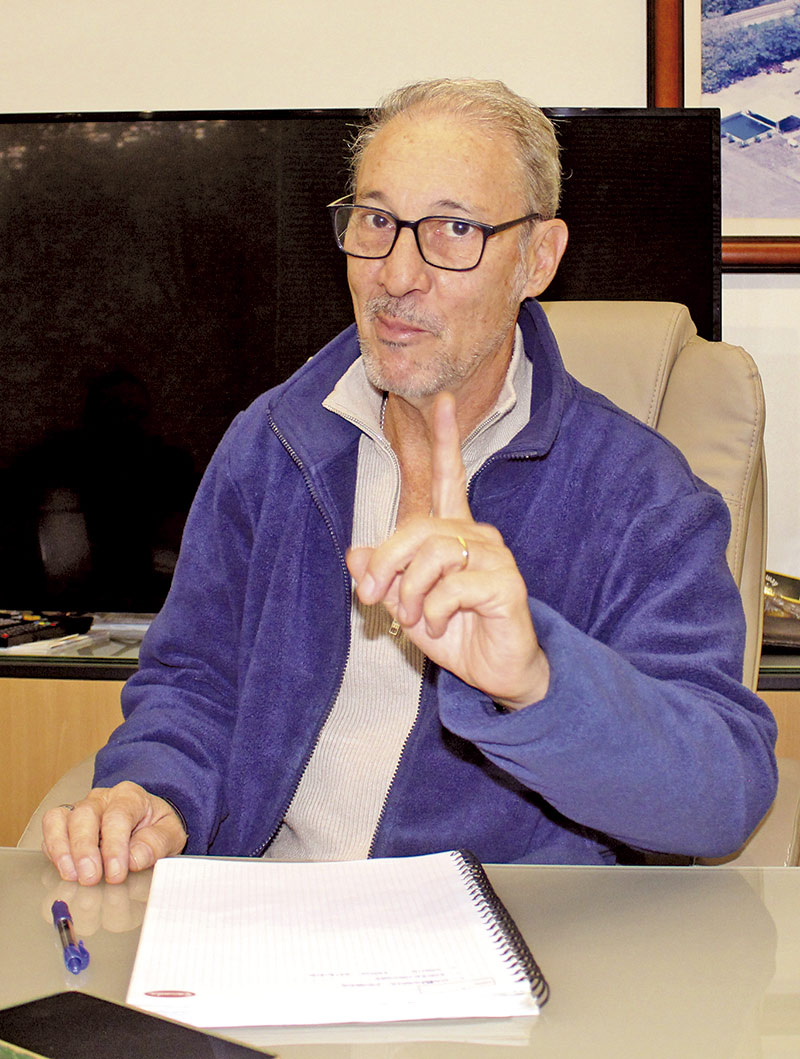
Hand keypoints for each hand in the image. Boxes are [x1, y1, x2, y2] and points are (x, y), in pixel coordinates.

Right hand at [41, 782, 187, 885]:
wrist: (149, 823)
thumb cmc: (156, 828)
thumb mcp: (170, 834)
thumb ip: (155, 844)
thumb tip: (134, 859)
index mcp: (130, 796)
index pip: (118, 816)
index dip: (115, 846)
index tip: (116, 873)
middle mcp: (102, 799)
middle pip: (84, 815)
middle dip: (85, 849)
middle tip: (90, 877)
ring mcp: (80, 809)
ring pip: (60, 818)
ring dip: (62, 849)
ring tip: (71, 875)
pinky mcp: (66, 824)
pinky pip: (51, 830)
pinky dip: (53, 851)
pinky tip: (65, 870)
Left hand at [346, 392, 549, 708]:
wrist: (498, 675)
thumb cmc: (457, 634)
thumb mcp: (407, 606)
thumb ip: (384, 578)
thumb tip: (354, 553)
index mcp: (455, 534)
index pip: (451, 479)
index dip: (446, 440)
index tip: (442, 400)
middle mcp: (478, 536)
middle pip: (418, 527)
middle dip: (386, 562)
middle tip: (370, 597)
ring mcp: (496, 557)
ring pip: (434, 554)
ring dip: (411, 592)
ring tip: (417, 617)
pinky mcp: (506, 583)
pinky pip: (454, 586)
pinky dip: (436, 610)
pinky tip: (443, 624)